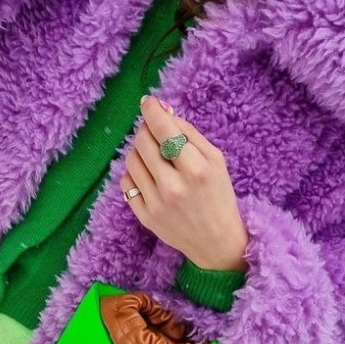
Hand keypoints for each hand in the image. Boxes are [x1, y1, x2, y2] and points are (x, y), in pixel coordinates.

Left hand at [120, 95, 248, 272]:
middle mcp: (173, 186)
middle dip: (146, 130)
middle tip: (155, 131)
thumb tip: (163, 111)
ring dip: (139, 150)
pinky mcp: (144, 216)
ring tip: (154, 155)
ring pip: (131, 161)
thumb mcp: (215, 160)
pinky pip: (126, 183)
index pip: (164, 130)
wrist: (215, 241)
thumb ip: (189, 133)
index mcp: (195, 169)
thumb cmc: (218, 195)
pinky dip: (134, 173)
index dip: (152, 111)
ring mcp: (155, 203)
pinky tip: (148, 176)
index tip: (148, 102)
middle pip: (143, 142)